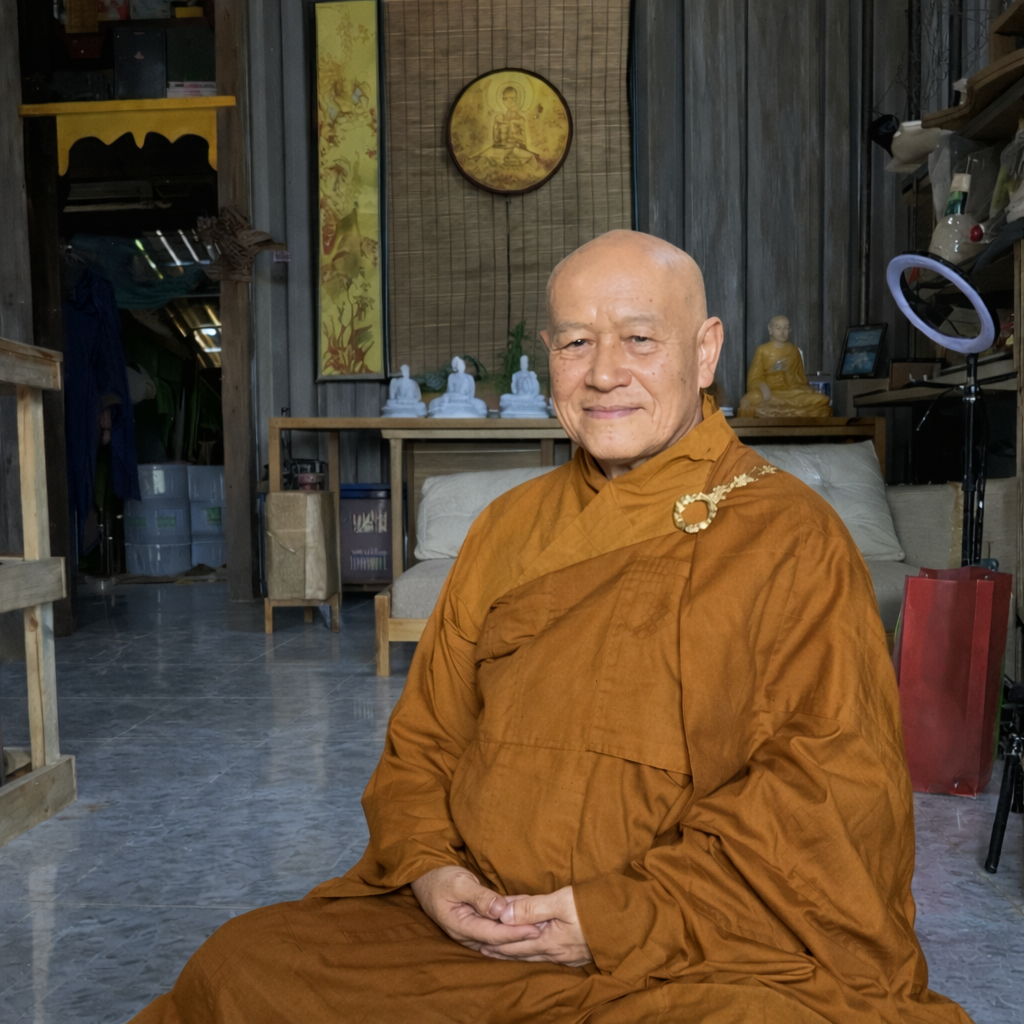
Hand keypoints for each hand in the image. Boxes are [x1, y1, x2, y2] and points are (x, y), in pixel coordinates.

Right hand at [410, 866, 540, 951]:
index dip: (515, 933)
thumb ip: (479, 897)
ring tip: (543, 924)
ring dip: (519, 929)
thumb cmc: (441, 879)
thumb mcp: (459, 884)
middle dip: (521, 934)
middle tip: (546, 929)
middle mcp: (467, 933)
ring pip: (499, 933)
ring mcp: (472, 929)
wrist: (426, 878)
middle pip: (498, 938)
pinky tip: (529, 915)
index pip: (493, 934)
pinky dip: (512, 921)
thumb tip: (500, 910)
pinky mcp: (477, 923)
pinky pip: (497, 924)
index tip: (535, 929)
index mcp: (460, 926)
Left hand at [480, 886, 592, 966]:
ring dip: (517, 951)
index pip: (516, 943)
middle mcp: (558, 953)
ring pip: (536, 954)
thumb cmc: (596, 907)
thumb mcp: (562, 901)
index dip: (497, 940)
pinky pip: (550, 953)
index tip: (479, 938)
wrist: (631, 922)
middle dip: (503, 950)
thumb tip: (504, 914)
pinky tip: (535, 949)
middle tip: (484, 948)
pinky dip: (535, 950)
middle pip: (524, 953)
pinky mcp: (580, 953)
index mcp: (551, 941)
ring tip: (503, 950)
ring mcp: (570, 955)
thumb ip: (533, 907)